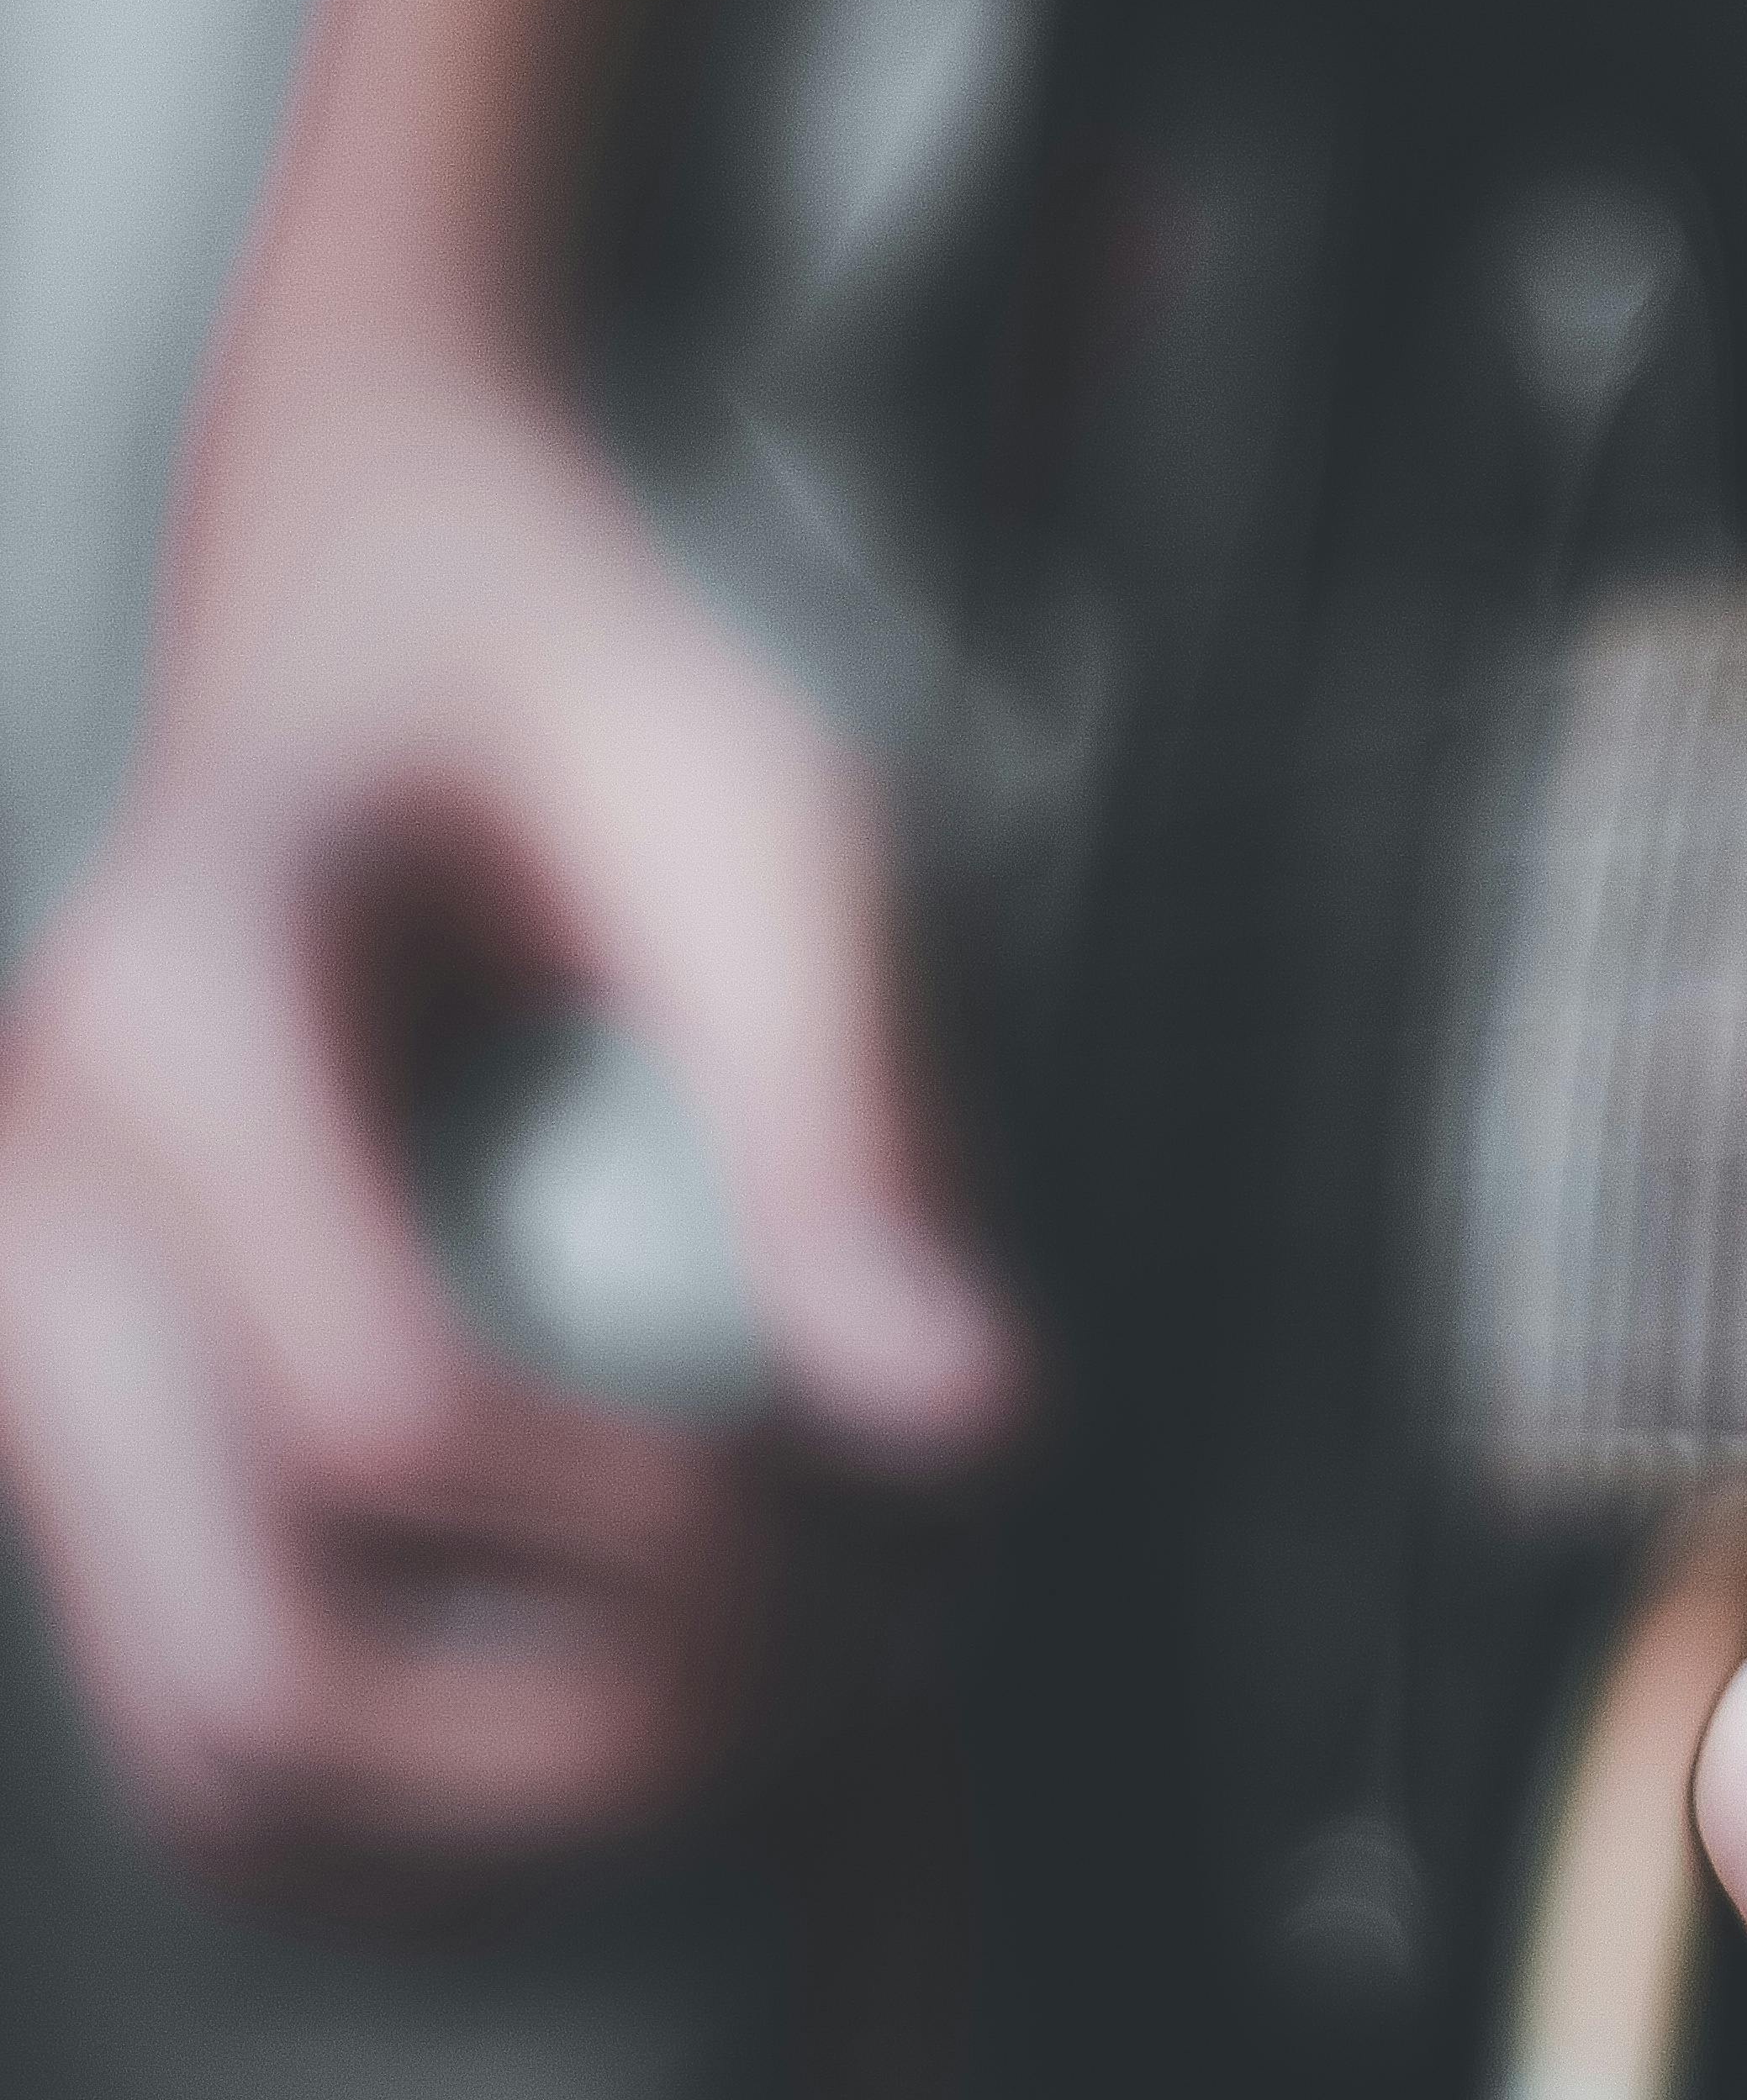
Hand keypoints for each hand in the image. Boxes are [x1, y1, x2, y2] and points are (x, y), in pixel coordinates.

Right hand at [0, 348, 1009, 1904]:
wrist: (381, 604)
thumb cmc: (592, 695)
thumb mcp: (771, 826)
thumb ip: (850, 1116)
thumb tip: (974, 1435)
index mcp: (184, 1001)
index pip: (389, 1409)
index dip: (663, 1527)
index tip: (893, 1503)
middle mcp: (27, 1196)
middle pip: (261, 1657)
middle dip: (585, 1736)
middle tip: (862, 1669)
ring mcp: (12, 1336)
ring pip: (210, 1750)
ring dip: (509, 1818)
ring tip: (781, 1716)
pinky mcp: (68, 1429)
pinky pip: (197, 1723)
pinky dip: (420, 1813)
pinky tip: (643, 1741)